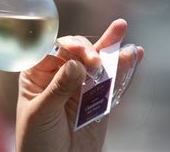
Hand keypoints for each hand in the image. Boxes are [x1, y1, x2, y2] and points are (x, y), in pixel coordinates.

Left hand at [16, 19, 143, 151]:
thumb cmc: (37, 140)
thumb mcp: (41, 113)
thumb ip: (59, 88)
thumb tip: (77, 64)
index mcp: (37, 74)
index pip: (52, 50)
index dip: (66, 46)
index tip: (79, 53)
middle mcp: (59, 75)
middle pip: (76, 51)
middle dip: (87, 49)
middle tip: (95, 59)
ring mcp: (80, 86)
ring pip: (96, 61)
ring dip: (109, 46)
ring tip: (121, 27)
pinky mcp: (98, 100)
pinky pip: (111, 81)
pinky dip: (122, 67)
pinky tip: (132, 53)